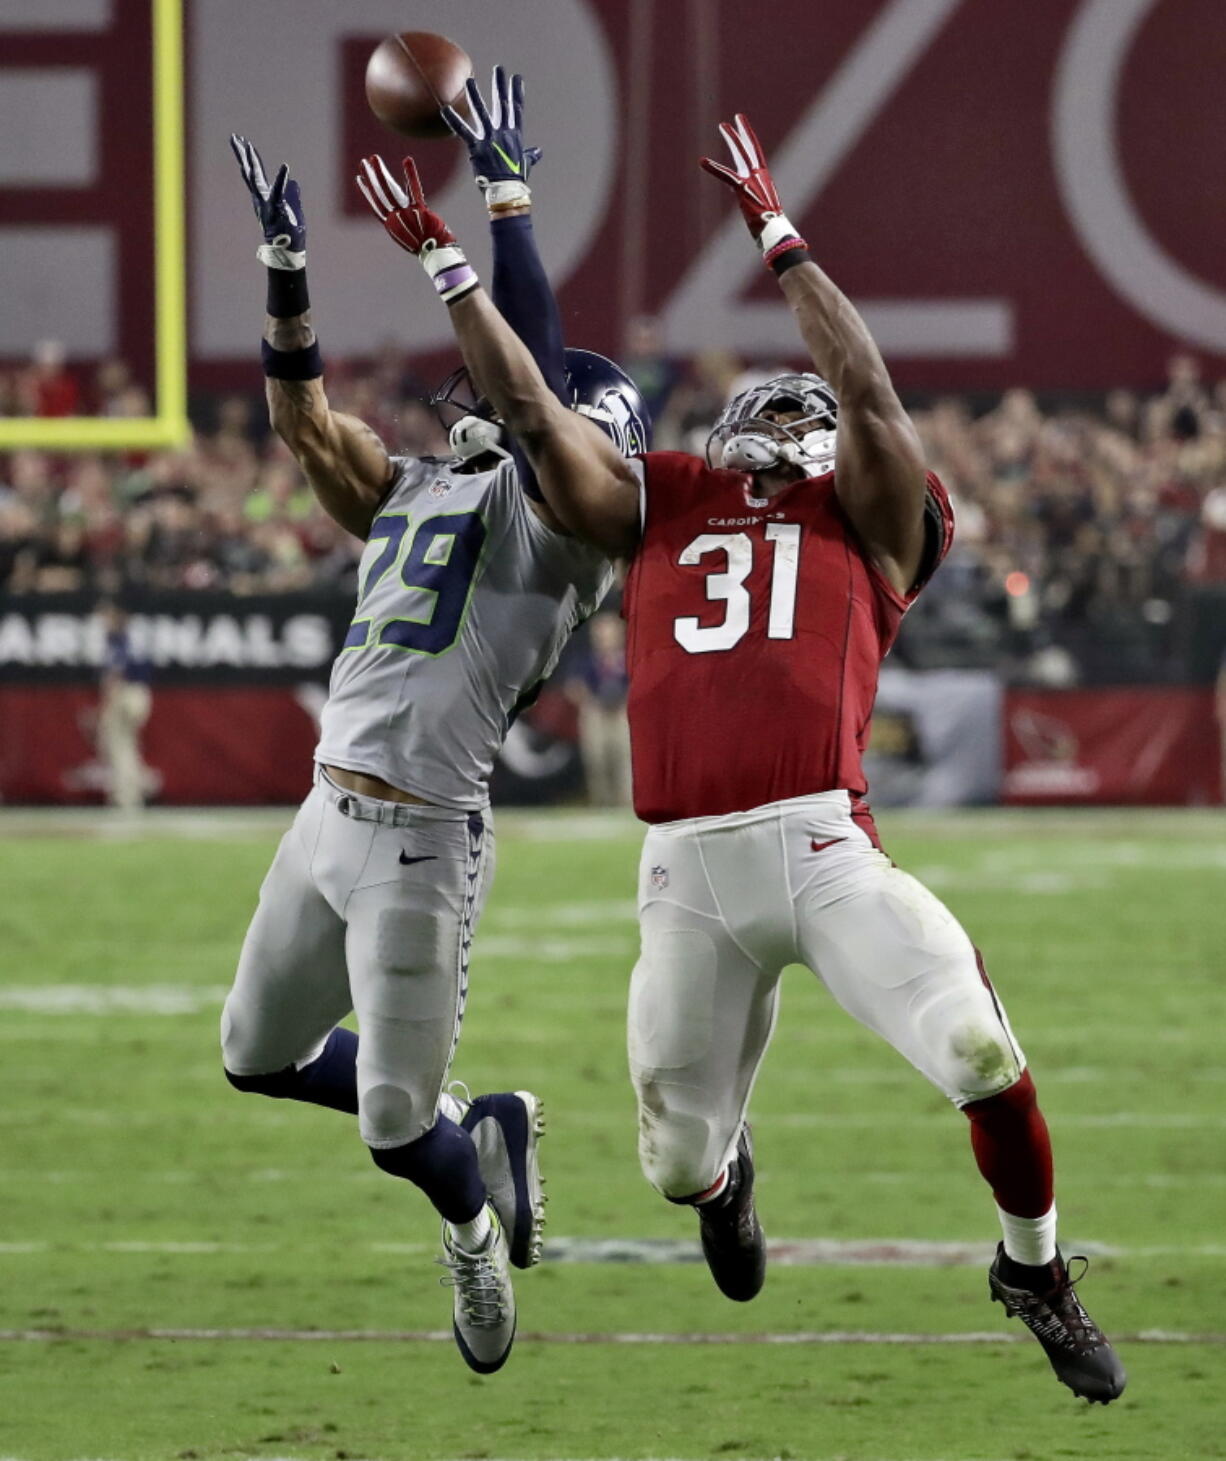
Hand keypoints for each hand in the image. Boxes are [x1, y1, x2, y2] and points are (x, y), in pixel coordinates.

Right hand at [230, 134, 305, 258]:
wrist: (287, 250)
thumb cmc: (289, 232)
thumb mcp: (290, 208)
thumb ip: (290, 193)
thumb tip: (294, 182)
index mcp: (264, 196)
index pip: (255, 172)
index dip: (250, 157)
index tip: (242, 141)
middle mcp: (261, 198)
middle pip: (250, 172)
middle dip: (242, 154)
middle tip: (234, 137)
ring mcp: (267, 203)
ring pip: (256, 180)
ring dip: (252, 163)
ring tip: (247, 146)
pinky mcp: (277, 208)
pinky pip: (280, 191)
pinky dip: (282, 179)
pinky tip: (285, 166)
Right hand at [355, 154, 456, 254]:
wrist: (437, 253)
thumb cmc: (426, 244)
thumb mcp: (409, 232)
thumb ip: (402, 218)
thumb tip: (399, 207)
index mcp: (392, 225)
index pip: (376, 206)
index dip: (367, 192)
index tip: (359, 179)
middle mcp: (396, 219)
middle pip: (380, 195)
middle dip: (371, 178)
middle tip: (363, 162)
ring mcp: (407, 214)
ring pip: (390, 191)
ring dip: (381, 173)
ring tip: (374, 157)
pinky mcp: (420, 210)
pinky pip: (414, 189)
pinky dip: (410, 174)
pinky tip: (407, 160)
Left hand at [442, 65, 540, 209]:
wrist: (507, 193)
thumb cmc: (516, 181)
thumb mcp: (526, 164)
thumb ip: (531, 155)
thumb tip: (538, 151)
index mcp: (514, 136)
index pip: (516, 110)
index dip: (516, 93)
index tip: (516, 78)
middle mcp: (503, 134)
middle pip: (502, 104)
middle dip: (500, 85)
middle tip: (498, 68)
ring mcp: (490, 139)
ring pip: (482, 113)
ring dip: (475, 96)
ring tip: (469, 81)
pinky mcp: (477, 148)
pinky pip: (463, 131)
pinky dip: (454, 120)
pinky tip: (445, 109)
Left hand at [699, 114, 783, 236]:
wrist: (774, 230)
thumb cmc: (769, 226)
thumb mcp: (758, 207)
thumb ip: (747, 195)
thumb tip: (736, 192)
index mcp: (764, 179)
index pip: (756, 155)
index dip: (749, 140)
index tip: (744, 129)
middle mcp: (759, 175)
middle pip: (750, 148)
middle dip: (742, 132)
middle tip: (737, 117)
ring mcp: (751, 180)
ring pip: (740, 153)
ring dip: (732, 138)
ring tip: (722, 124)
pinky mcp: (742, 188)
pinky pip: (725, 175)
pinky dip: (713, 168)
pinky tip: (702, 161)